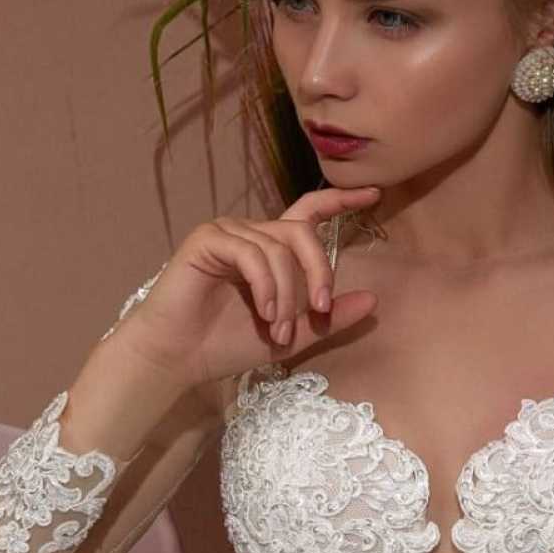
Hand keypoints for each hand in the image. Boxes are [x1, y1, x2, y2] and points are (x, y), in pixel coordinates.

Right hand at [112, 184, 381, 391]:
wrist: (179, 357)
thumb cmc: (227, 344)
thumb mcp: (293, 334)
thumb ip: (330, 318)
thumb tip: (374, 300)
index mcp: (271, 248)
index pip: (310, 213)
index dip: (341, 200)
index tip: (374, 195)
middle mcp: (252, 234)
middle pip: (302, 232)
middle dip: (319, 272)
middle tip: (319, 311)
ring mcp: (229, 233)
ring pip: (278, 250)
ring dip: (286, 295)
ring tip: (276, 329)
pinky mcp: (208, 239)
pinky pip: (252, 253)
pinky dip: (265, 286)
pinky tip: (263, 312)